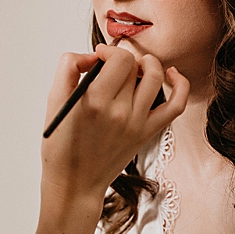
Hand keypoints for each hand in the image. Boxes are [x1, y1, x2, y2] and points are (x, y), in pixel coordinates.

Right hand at [39, 44, 188, 210]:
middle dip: (122, 58)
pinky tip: (172, 75)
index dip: (109, 50)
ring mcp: (138, 122)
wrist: (75, 183)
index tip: (98, 55)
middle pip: (134, 66)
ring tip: (134, 67)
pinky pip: (176, 104)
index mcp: (94, 102)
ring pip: (156, 77)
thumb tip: (91, 55)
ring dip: (148, 64)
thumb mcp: (54, 102)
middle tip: (109, 64)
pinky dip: (180, 85)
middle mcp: (120, 111)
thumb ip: (68, 68)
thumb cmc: (61, 145)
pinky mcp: (148, 132)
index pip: (119, 59)